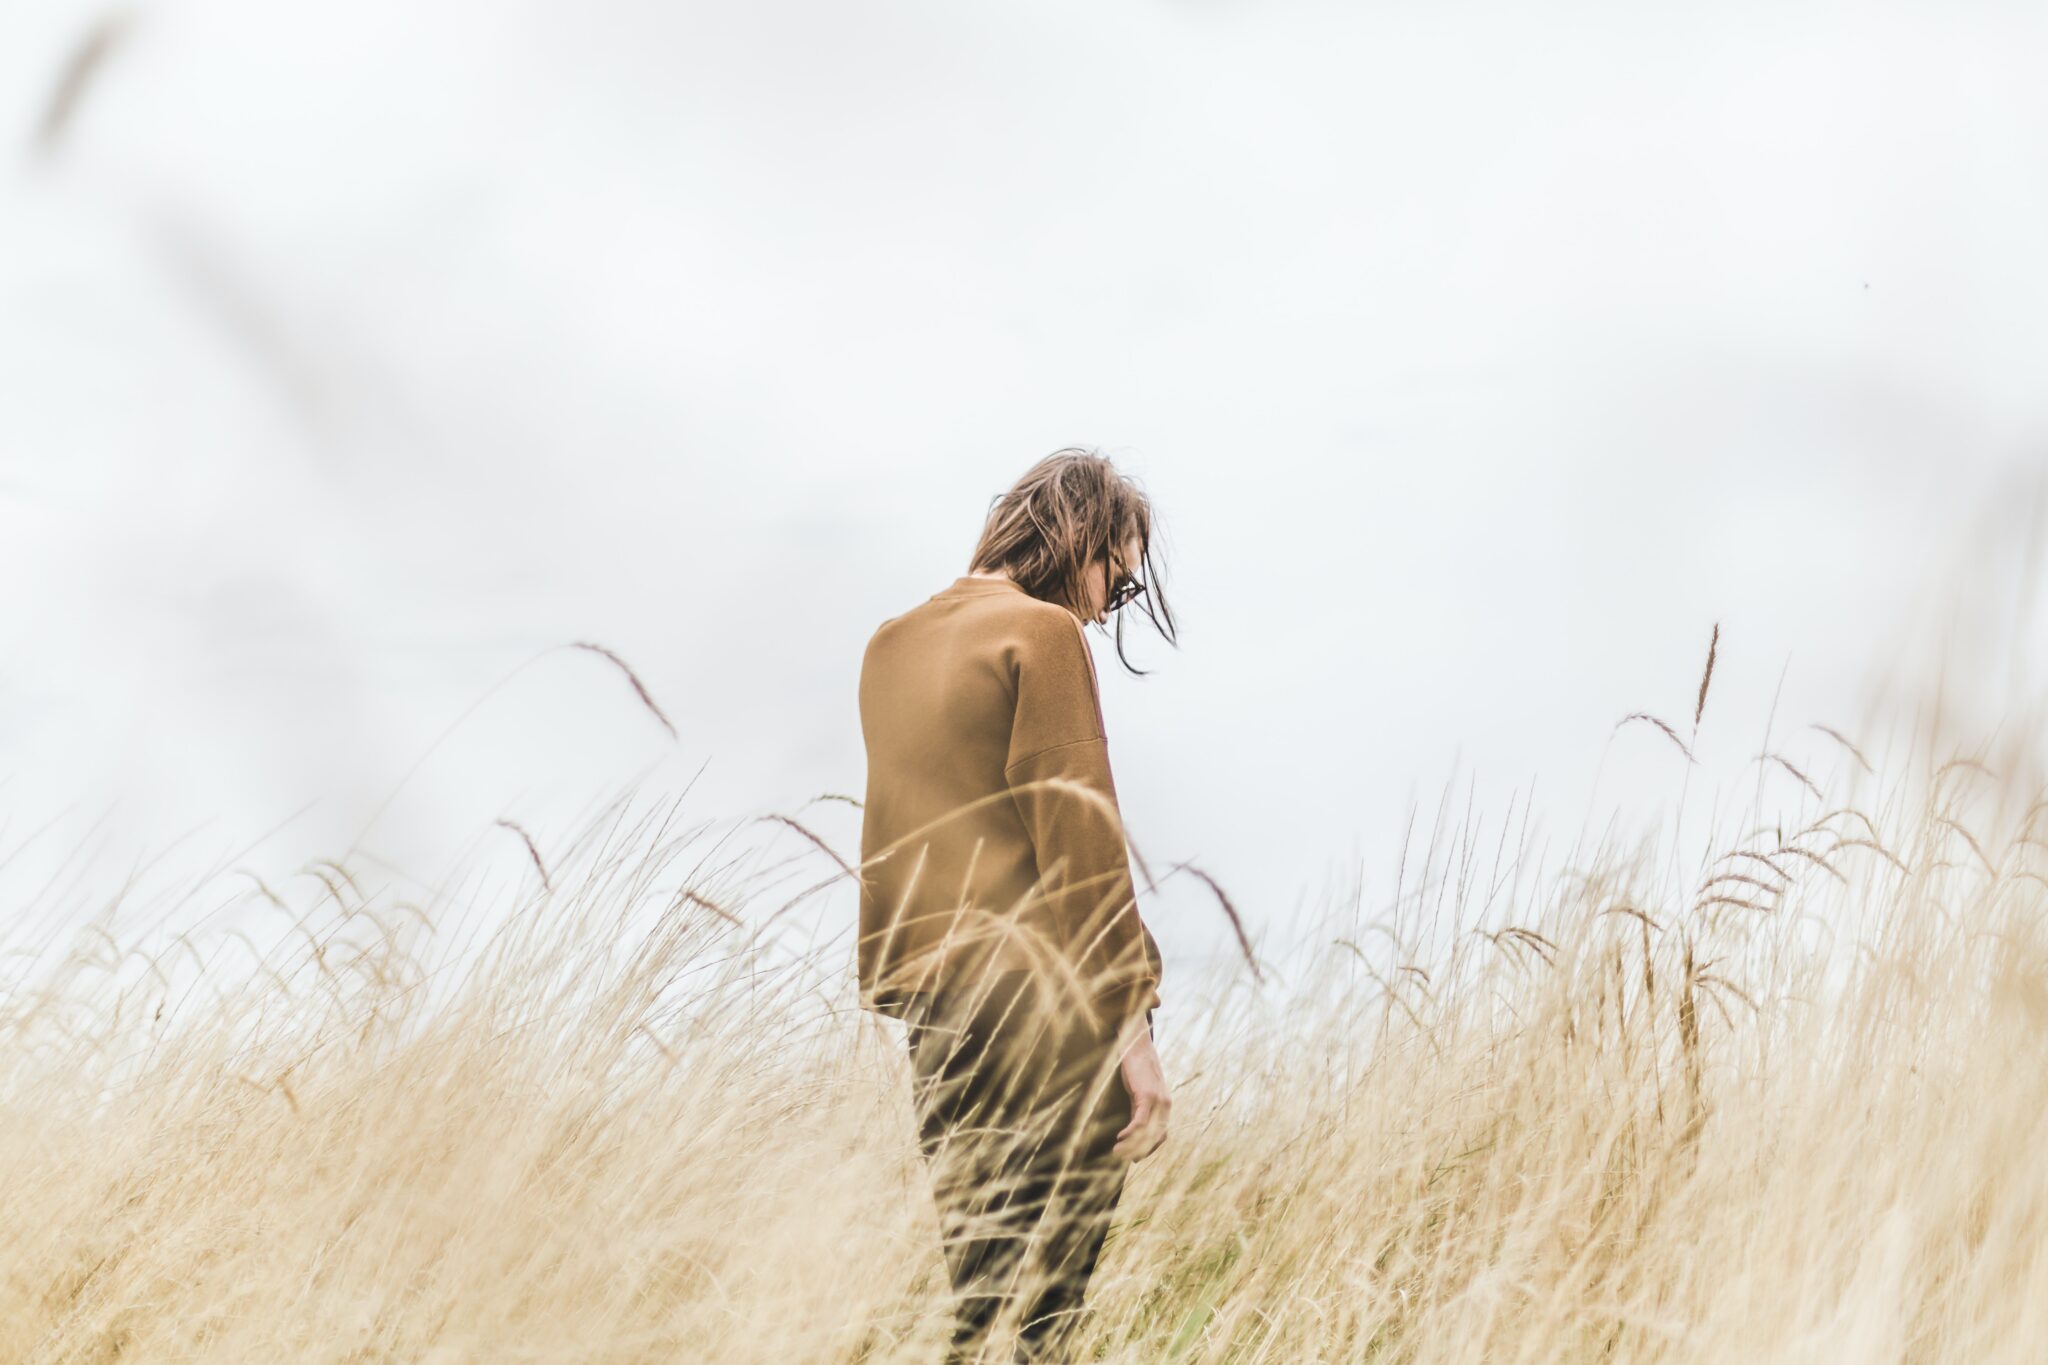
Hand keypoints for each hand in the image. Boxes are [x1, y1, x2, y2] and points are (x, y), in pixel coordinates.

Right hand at [1111, 1021, 1169, 1161]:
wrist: (1137, 1046)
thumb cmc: (1136, 1069)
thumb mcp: (1140, 1093)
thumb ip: (1140, 1110)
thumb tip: (1133, 1129)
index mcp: (1165, 1107)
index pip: (1162, 1136)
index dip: (1149, 1149)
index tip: (1135, 1158)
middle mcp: (1165, 1106)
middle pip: (1155, 1138)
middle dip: (1140, 1152)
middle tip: (1123, 1158)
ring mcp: (1158, 1101)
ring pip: (1148, 1132)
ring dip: (1132, 1145)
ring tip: (1116, 1151)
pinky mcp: (1147, 1095)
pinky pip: (1140, 1121)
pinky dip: (1130, 1132)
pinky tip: (1119, 1137)